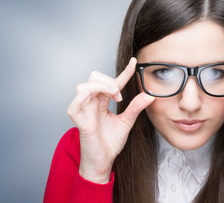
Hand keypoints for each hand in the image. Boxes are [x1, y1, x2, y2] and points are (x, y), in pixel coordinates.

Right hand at [67, 57, 154, 182]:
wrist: (104, 161)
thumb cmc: (110, 143)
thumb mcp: (127, 122)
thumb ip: (136, 107)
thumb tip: (149, 95)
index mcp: (102, 102)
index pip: (111, 82)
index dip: (124, 71)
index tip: (135, 62)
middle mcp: (91, 103)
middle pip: (94, 77)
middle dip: (109, 81)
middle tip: (119, 96)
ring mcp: (84, 110)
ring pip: (83, 86)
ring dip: (100, 87)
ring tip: (114, 98)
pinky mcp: (79, 120)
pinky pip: (74, 104)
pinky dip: (85, 97)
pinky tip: (99, 99)